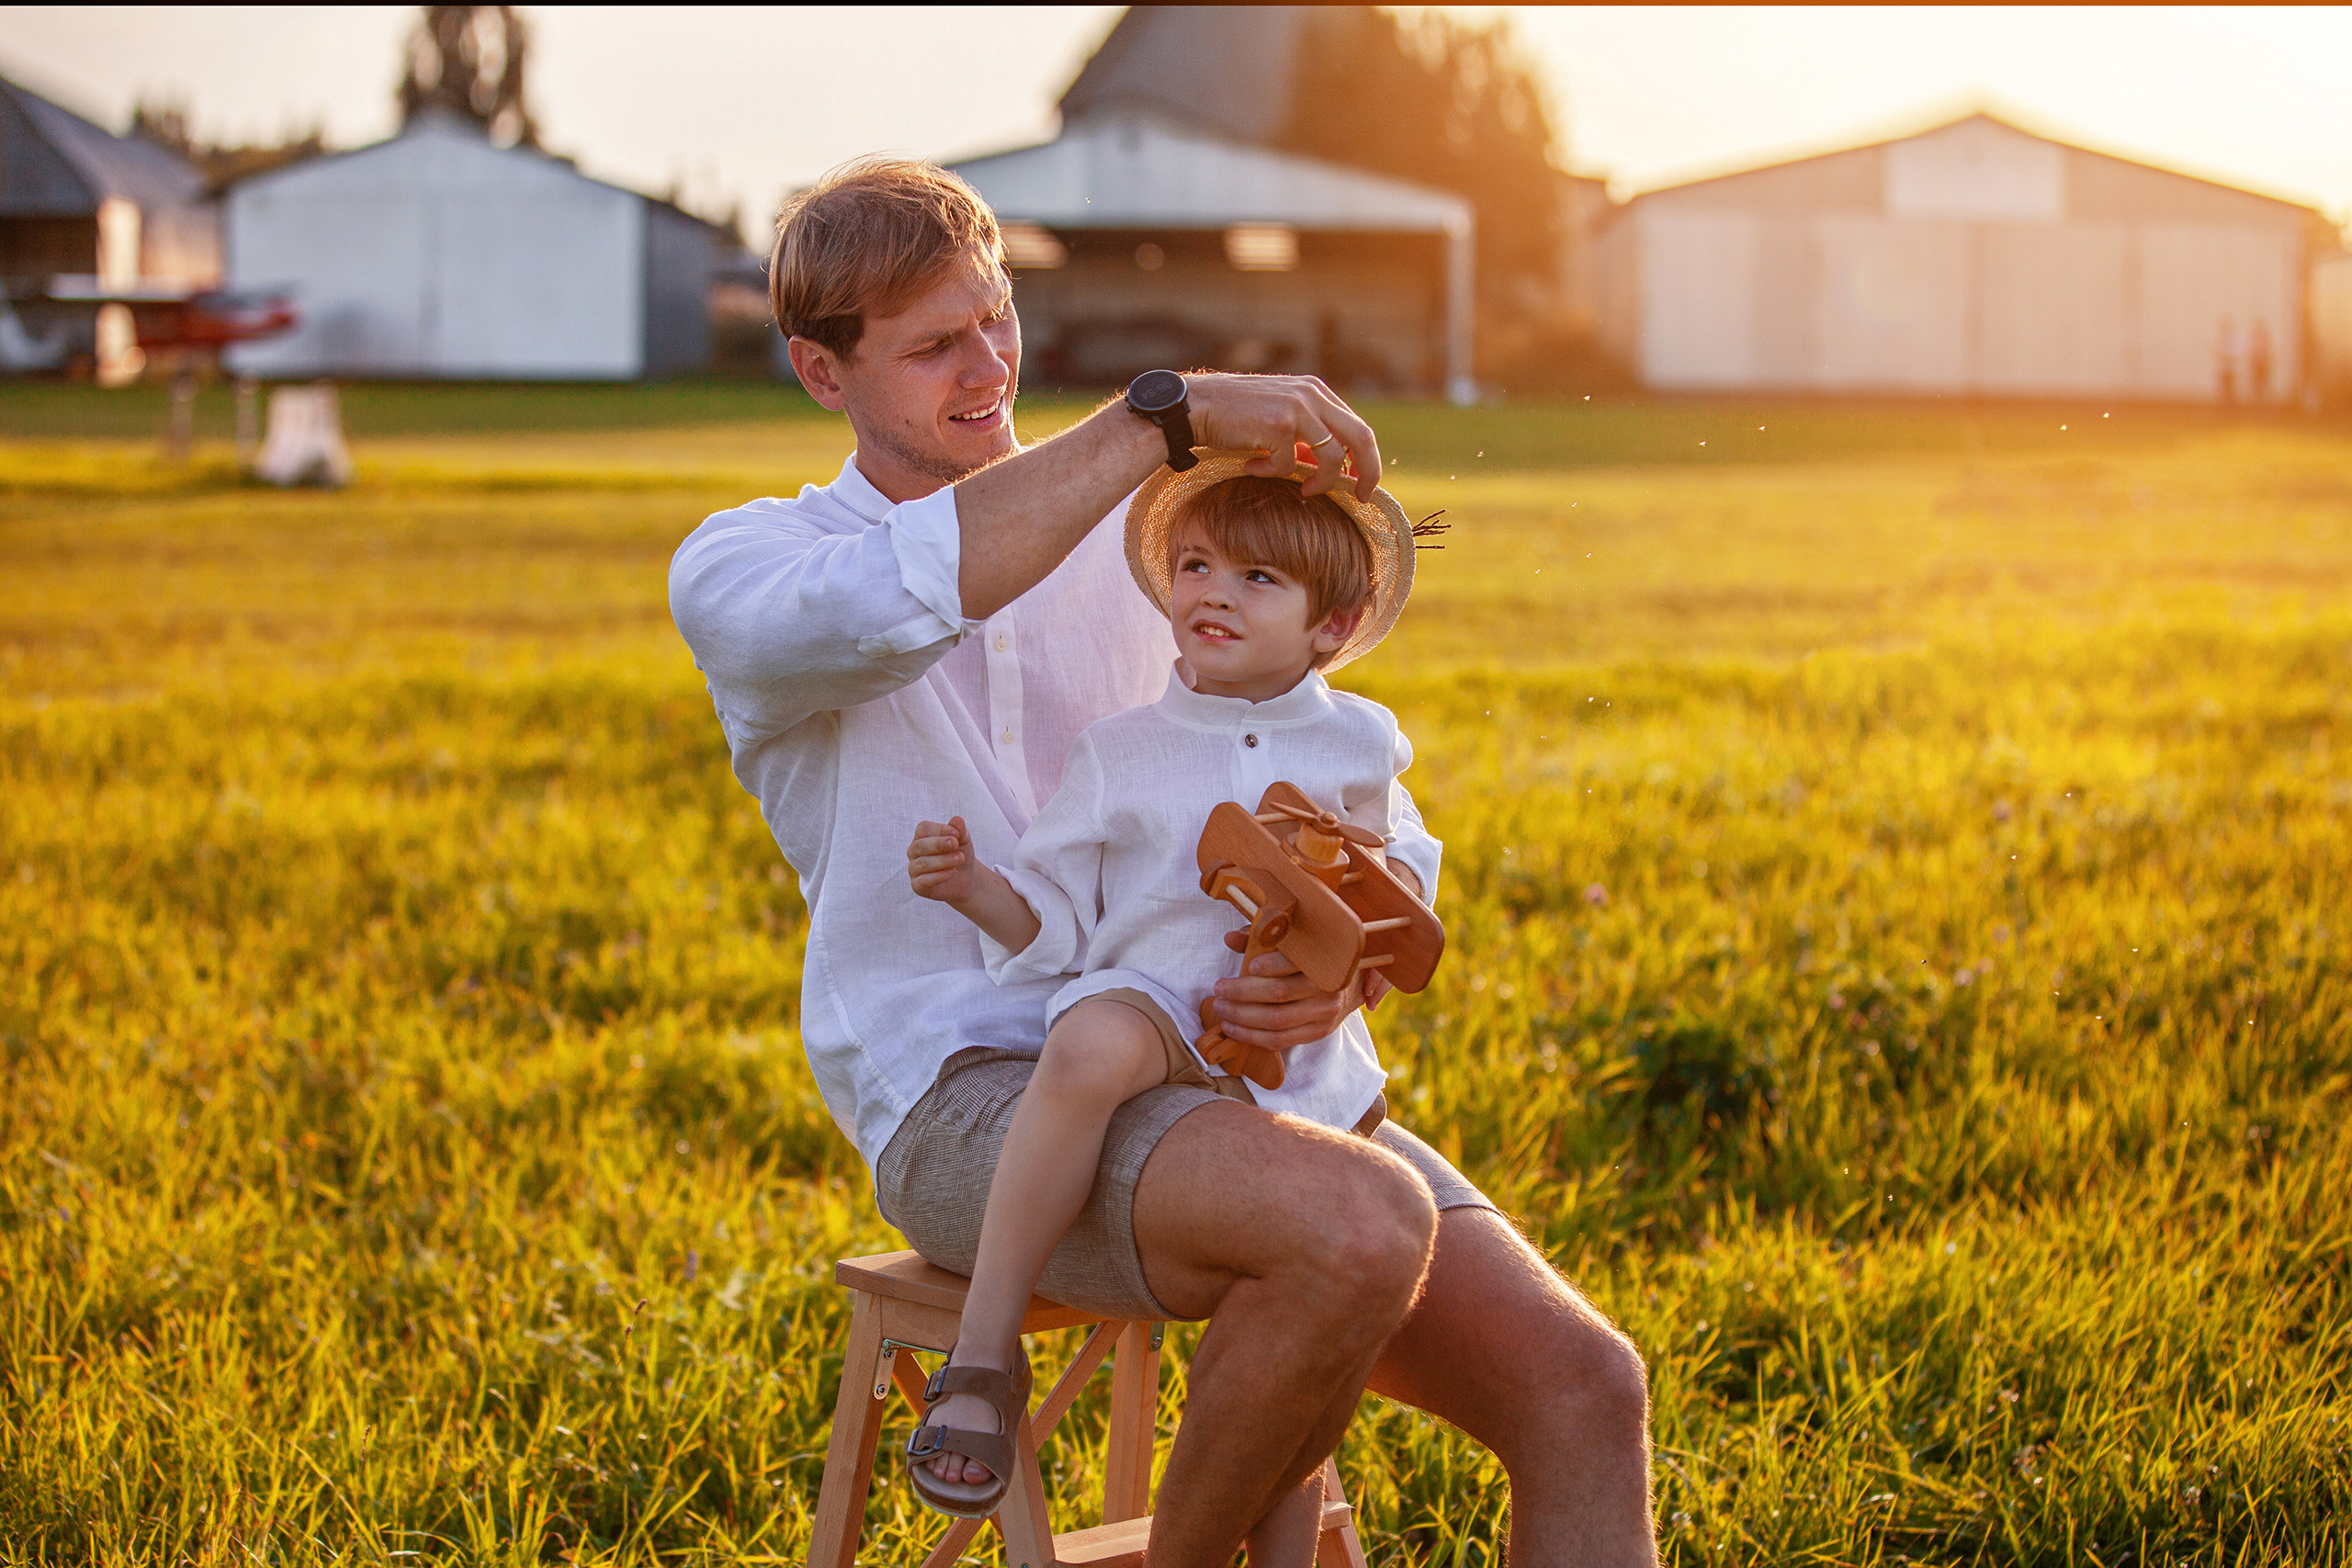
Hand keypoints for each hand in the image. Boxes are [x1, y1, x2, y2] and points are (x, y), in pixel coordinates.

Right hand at [907, 816, 975, 902]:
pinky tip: (952, 872)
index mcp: (921, 837)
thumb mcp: (963, 840)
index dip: (940, 830)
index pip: (923, 829)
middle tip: (957, 845)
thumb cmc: (960, 853)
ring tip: (960, 859)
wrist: (967, 877)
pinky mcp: (918, 886)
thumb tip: (957, 820)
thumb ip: (960, 830)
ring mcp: (914, 869)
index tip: (957, 834)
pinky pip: (923, 881)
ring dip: (943, 860)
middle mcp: (914, 852)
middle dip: (939, 844)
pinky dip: (939, 876)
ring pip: (922, 863)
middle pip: (920, 845)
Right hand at [1183, 374, 1382, 500]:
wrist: (1195, 406)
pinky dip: (1271, 473)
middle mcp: (1312, 394)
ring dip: (1322, 483)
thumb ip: (1307, 434)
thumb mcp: (1279, 415)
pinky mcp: (1278, 425)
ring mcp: (1297, 408)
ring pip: (1333, 457)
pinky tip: (1251, 466)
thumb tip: (1333, 468)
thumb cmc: (1234, 415)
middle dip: (1368, 471)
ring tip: (1304, 491)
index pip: (1357, 426)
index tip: (1361, 483)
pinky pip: (1289, 465)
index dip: (1365, 458)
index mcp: (1316, 390)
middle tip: (1363, 497)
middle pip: (1361, 437)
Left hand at [1210, 935, 1365, 1051]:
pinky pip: (1280, 1041)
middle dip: (1242, 993)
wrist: (1352, 985)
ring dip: (1243, 1018)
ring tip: (1221, 1009)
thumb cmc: (1312, 959)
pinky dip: (1252, 1037)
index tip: (1250, 966)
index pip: (1295, 963)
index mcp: (1322, 959)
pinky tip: (1233, 1029)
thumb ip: (1261, 938)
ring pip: (1277, 1021)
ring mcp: (1324, 1013)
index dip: (1271, 965)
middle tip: (1218, 990)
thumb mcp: (1293, 943)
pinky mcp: (1318, 1032)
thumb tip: (1230, 938)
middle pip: (1280, 993)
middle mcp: (1327, 987)